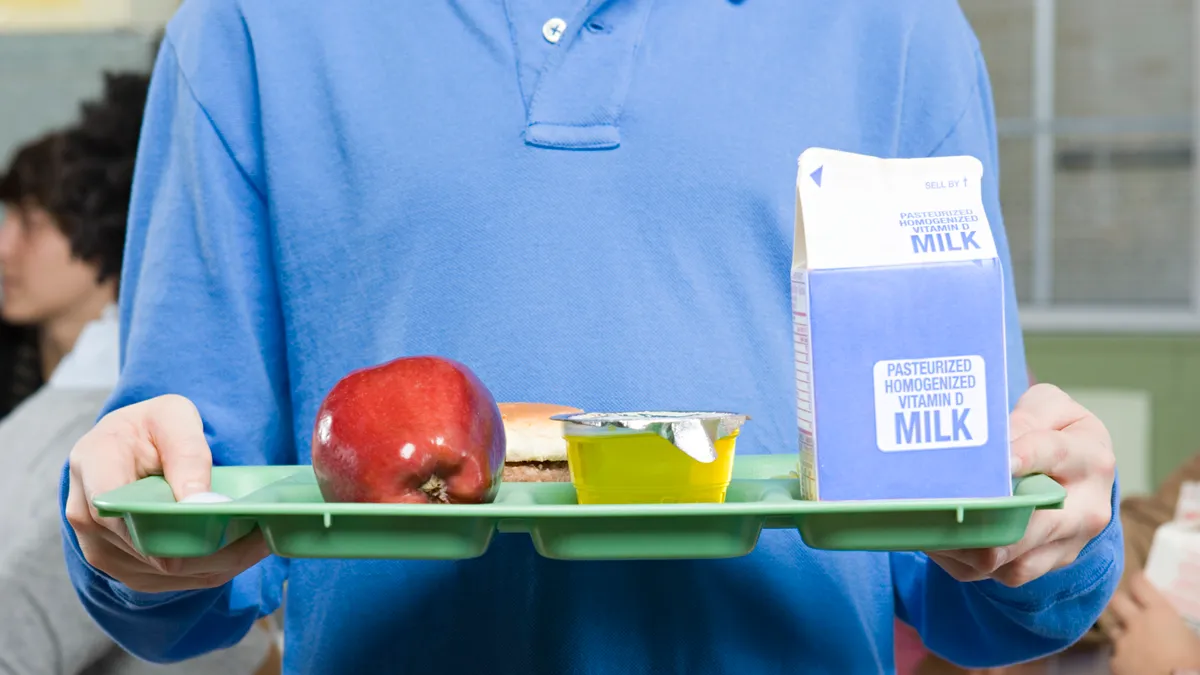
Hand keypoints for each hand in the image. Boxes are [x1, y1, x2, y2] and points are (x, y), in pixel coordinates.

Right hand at [65, 394, 269, 592]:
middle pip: (156, 550)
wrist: (125, 446)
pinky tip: (243, 550)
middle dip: (216, 546)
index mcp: (93, 466)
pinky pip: (175, 581)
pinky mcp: (126, 569)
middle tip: (265, 529)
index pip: (124, 509)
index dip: (174, 522)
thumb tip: (202, 503)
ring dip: (222, 561)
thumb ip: (187, 454)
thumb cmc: (150, 427)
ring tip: (263, 537)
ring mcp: (103, 549)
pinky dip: (215, 568)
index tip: (227, 515)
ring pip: (171, 572)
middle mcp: (87, 516)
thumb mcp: (173, 417)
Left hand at [926, 383, 1114, 586]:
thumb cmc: (1054, 432)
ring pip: (1015, 561)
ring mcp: (1068, 544)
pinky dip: (965, 561)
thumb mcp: (1047, 409)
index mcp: (1090, 458)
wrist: (1079, 472)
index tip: (995, 460)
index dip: (1021, 456)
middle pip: (1036, 525)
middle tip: (945, 504)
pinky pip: (1002, 574)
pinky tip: (936, 539)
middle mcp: (1087, 509)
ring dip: (968, 547)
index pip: (1053, 454)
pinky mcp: (1046, 566)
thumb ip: (1025, 419)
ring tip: (928, 526)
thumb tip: (997, 447)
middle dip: (987, 518)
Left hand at [1109, 573, 1199, 674]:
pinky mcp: (1115, 662)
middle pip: (1116, 601)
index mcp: (1159, 613)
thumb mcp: (1194, 639)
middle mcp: (1135, 623)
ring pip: (1113, 629)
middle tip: (1127, 607)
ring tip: (1133, 641)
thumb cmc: (1193, 662)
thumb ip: (1178, 626)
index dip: (1137, 580)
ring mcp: (1122, 643)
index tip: (1138, 580)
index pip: (1139, 584)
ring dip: (1122, 633)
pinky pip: (1115, 655)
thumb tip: (1178, 627)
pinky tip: (1132, 662)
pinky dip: (1122, 657)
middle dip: (1120, 602)